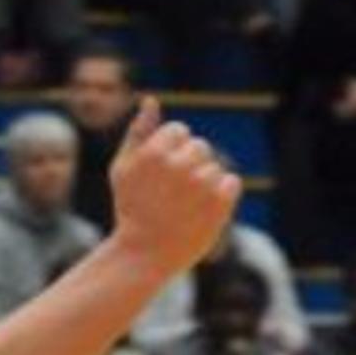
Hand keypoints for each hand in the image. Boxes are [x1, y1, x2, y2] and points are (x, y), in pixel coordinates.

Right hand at [102, 101, 242, 284]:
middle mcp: (179, 164)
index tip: (161, 175)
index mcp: (154, 152)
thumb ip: (138, 131)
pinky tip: (202, 209)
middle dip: (189, 165)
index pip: (179, 131)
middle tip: (172, 193)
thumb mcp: (123, 168)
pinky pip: (232, 182)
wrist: (145, 254)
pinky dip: (221, 194)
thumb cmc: (131, 208)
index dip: (170, 151)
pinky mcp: (220, 202)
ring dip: (204, 182)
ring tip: (185, 205)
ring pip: (215, 165)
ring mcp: (202, 183)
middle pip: (199, 146)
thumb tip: (151, 100)